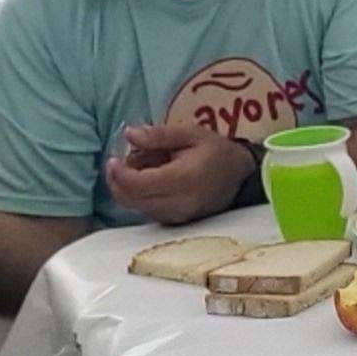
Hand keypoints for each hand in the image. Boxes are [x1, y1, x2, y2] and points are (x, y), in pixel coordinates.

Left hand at [101, 122, 249, 226]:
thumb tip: (129, 134)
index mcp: (182, 179)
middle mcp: (178, 203)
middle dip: (117, 182)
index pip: (136, 184)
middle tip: (118, 164)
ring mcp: (177, 216)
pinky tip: (149, 182)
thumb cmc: (217, 151)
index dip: (118, 173)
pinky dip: (140, 198)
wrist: (242, 177)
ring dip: (127, 190)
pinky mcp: (177, 221)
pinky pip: (148, 212)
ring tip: (138, 169)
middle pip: (131, 200)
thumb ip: (159, 135)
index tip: (113, 159)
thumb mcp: (191, 134)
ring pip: (136, 208)